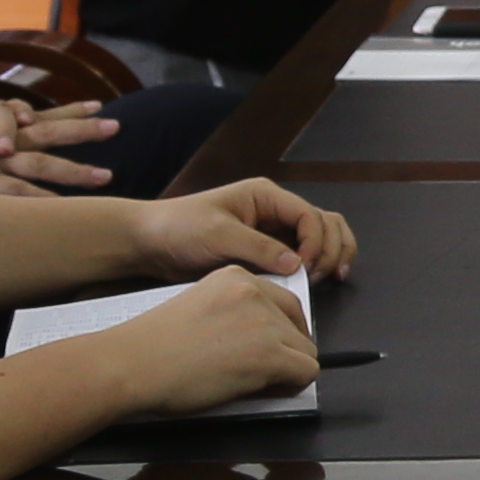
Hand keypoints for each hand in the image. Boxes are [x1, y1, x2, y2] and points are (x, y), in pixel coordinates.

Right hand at [101, 263, 320, 415]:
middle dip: (285, 350)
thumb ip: (235, 313)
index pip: (283, 302)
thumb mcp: (201, 308)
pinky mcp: (268, 353)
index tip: (265, 348)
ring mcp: (264, 321)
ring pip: (305, 351)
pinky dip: (289, 386)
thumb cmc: (153, 346)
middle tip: (259, 370)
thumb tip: (263, 339)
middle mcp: (254, 291)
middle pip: (298, 325)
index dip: (279, 331)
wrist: (132, 363)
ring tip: (251, 382)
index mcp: (235, 276)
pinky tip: (260, 390)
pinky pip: (306, 372)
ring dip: (285, 370)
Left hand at [138, 175, 355, 286]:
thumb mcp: (217, 235)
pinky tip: (316, 282)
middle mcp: (275, 211)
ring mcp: (272, 231)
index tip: (303, 269)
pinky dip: (315, 266)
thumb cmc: (179, 229)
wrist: (149, 242)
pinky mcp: (265, 253)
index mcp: (265, 197)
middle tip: (317, 277)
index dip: (314, 242)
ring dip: (330, 255)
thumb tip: (296, 264)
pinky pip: (301, 256)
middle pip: (325, 223)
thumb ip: (258, 248)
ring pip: (321, 237)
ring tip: (328, 279)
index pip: (309, 215)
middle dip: (329, 248)